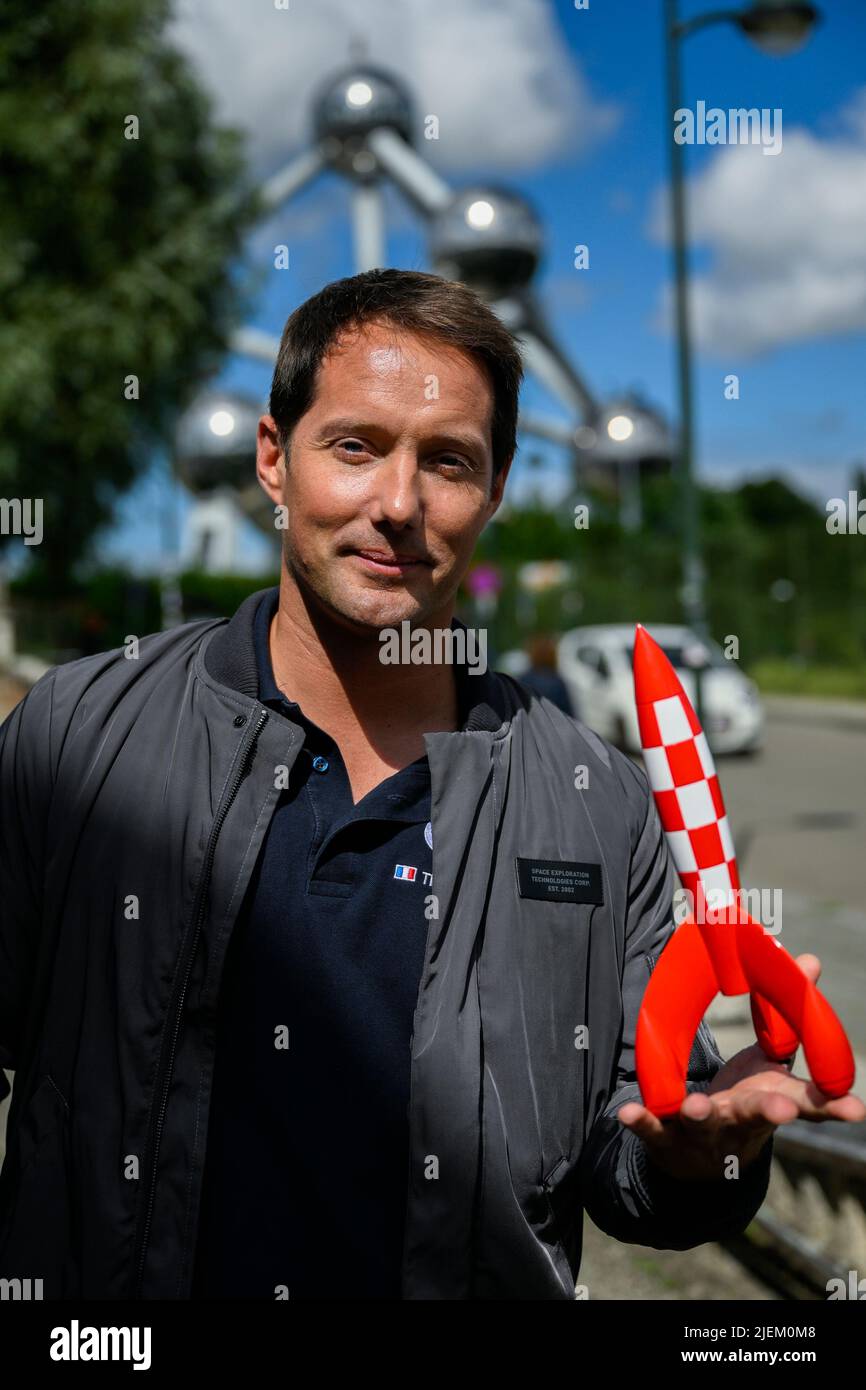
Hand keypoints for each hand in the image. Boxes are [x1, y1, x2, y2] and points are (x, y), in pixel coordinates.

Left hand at [617, 953, 865, 1182]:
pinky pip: (652, 1128)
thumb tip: (811, 961)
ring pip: (705, 1123)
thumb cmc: (747, 1101)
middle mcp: (741, 1121)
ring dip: (702, 1114)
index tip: (855, 1109)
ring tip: (696, 1106)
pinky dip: (642, 1120)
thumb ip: (791, 1016)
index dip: (832, 1105)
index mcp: (771, 1100)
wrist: (702, 1161)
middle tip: (783, 1110)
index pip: (808, 1103)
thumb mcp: (770, 1062)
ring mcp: (703, 1132)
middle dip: (770, 1112)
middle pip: (757, 1116)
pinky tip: (629, 1111)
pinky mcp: (666, 1137)